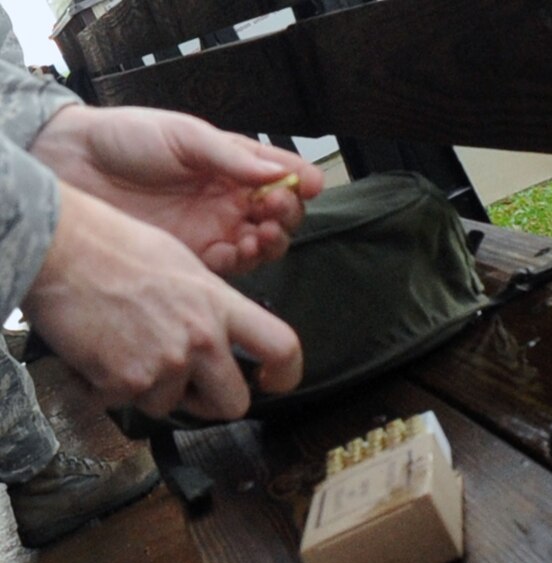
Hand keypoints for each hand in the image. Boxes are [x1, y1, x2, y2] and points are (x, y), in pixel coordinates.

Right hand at [22, 181, 301, 418]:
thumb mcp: (185, 266)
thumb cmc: (116, 246)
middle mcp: (201, 339)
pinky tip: (100, 354)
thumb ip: (212, 305)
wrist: (58, 249)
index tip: (276, 382)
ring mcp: (165, 364)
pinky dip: (112, 389)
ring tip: (127, 348)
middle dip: (212, 401)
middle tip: (189, 384)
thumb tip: (222, 333)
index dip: (288, 374)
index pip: (282, 346)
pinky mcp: (126, 383)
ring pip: (172, 407)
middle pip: (234, 403)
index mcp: (221, 305)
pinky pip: (127, 404)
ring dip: (153, 390)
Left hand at [30, 105, 323, 274]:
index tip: (309, 185)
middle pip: (279, 216)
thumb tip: (279, 173)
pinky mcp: (192, 256)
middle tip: (274, 210)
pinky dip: (239, 263)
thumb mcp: (184, 136)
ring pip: (261, 245)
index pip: (282, 177)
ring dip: (269, 243)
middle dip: (286, 215)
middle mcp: (229, 199)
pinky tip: (231, 251)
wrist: (73, 166)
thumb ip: (233, 157)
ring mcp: (213, 229)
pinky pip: (229, 267)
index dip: (301, 182)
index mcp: (234, 165)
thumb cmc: (125, 139)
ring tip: (258, 235)